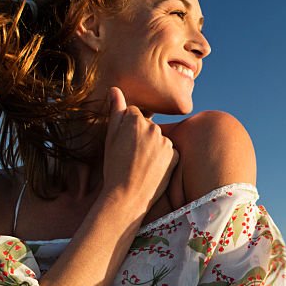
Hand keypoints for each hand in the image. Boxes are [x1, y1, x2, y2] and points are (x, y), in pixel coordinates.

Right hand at [101, 87, 178, 217]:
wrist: (127, 196)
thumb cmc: (114, 167)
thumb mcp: (110, 138)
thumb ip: (115, 111)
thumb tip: (115, 89)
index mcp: (135, 120)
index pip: (133, 114)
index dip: (126, 129)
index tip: (123, 144)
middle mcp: (153, 128)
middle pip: (147, 125)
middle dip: (140, 136)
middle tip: (130, 156)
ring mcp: (165, 142)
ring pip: (158, 138)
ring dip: (152, 147)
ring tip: (140, 164)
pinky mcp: (175, 155)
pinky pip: (169, 151)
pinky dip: (163, 158)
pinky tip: (152, 169)